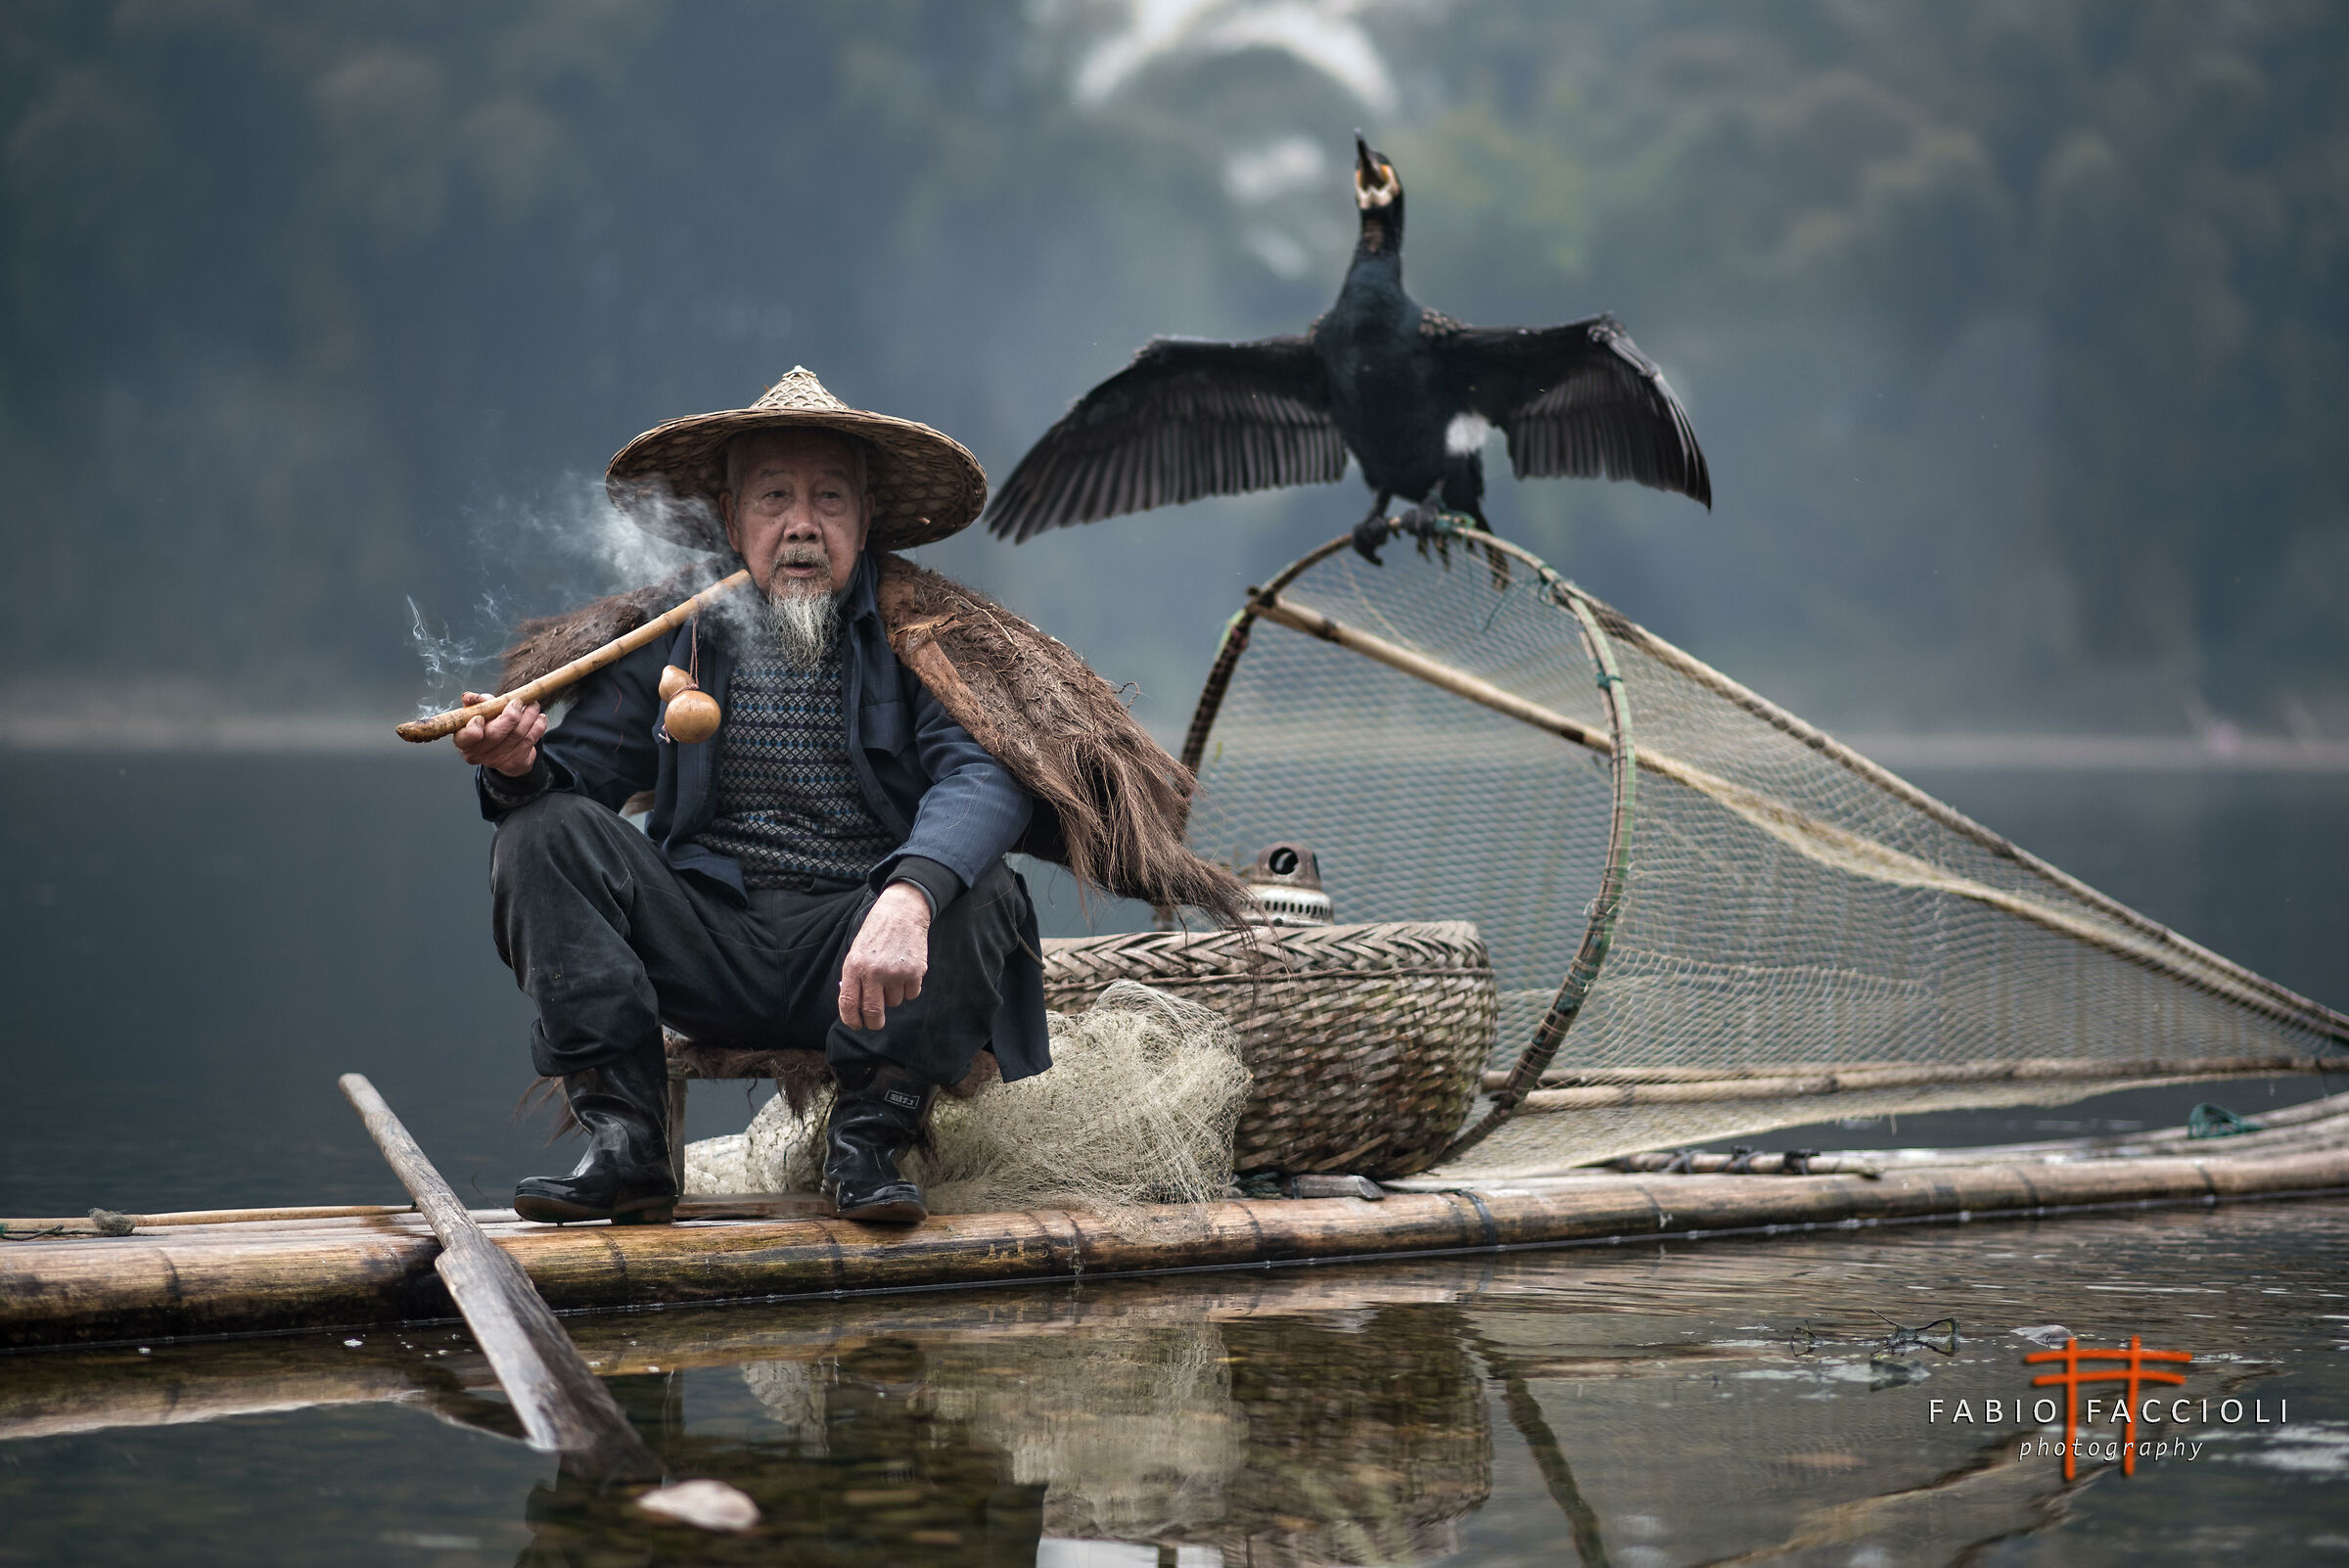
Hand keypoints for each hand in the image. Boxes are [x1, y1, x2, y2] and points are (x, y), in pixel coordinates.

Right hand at [452, 692, 545, 776]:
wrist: (506, 750)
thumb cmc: (490, 725)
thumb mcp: (481, 712)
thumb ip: (477, 703)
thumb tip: (469, 697)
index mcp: (463, 739)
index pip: (464, 738)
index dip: (472, 729)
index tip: (480, 718)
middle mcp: (477, 753)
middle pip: (494, 735)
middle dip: (509, 716)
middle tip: (517, 702)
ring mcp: (496, 760)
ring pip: (517, 734)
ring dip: (529, 715)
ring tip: (533, 705)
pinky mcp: (515, 762)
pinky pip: (530, 740)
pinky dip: (538, 725)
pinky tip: (540, 717)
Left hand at [839, 882, 931, 1030]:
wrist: (901, 912)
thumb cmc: (876, 934)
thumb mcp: (857, 952)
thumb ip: (854, 978)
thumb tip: (856, 1007)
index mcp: (854, 966)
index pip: (848, 1003)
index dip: (851, 1020)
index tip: (857, 1024)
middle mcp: (873, 971)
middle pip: (873, 1011)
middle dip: (874, 1022)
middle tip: (876, 1022)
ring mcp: (895, 972)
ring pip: (894, 1002)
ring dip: (894, 995)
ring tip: (893, 974)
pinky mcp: (915, 971)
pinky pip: (911, 994)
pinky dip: (909, 988)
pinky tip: (906, 971)